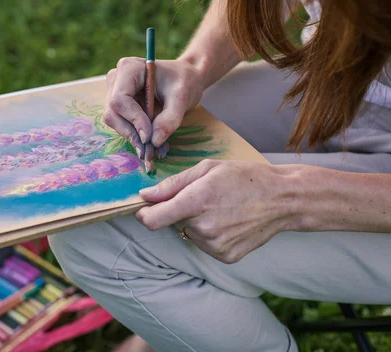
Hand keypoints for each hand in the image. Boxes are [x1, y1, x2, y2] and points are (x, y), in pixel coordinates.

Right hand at [104, 57, 206, 157]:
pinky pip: (122, 124)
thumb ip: (170, 118)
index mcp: (129, 68)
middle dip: (131, 133)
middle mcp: (116, 79)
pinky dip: (136, 136)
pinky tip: (152, 143)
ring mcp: (114, 92)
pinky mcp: (119, 106)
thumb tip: (155, 141)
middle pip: (112, 113)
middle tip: (150, 151)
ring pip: (115, 122)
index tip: (149, 137)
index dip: (133, 120)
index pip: (120, 99)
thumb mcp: (183, 96)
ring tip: (155, 150)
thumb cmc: (184, 80)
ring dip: (133, 138)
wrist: (184, 78)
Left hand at [136, 160, 300, 263]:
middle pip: (172, 223)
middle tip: (204, 197)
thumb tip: (145, 196)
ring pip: (189, 233)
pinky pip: (205, 244)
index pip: (153, 220)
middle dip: (180, 210)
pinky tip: (228, 222)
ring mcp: (215, 245)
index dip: (144, 214)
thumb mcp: (207, 169)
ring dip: (196, 222)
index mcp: (196, 202)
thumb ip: (173, 184)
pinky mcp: (225, 256)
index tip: (146, 208)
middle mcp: (203, 228)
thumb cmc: (245, 178)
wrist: (283, 200)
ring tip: (220, 208)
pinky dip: (210, 234)